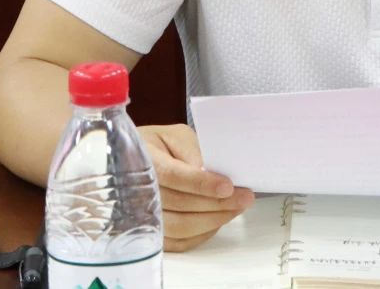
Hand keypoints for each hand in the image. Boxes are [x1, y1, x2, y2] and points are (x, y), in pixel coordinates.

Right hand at [138, 123, 254, 251]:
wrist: (140, 159)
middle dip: (216, 203)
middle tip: (244, 197)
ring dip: (213, 220)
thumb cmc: (162, 145)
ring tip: (236, 208)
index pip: (171, 175)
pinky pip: (178, 242)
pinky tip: (219, 219)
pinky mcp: (149, 234)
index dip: (200, 183)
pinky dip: (203, 233)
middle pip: (178, 204)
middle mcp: (135, 190)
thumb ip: (192, 152)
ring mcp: (139, 215)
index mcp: (142, 158)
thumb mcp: (177, 137)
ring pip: (179, 227)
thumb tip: (209, 174)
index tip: (227, 186)